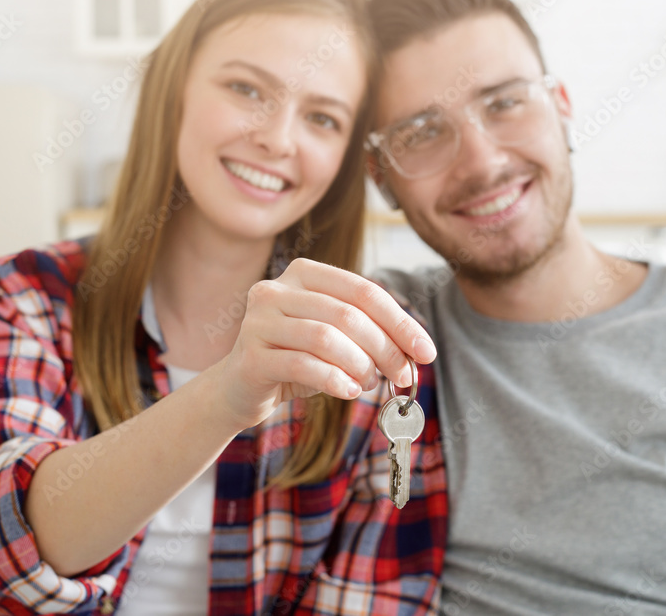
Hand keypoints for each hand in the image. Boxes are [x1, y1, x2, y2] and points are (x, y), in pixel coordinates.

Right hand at [214, 258, 435, 430]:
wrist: (239, 387)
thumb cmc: (295, 359)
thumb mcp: (335, 339)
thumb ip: (368, 336)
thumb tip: (414, 353)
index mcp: (303, 273)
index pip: (363, 291)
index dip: (400, 322)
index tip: (426, 351)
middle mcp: (276, 289)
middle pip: (347, 314)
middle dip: (385, 348)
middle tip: (404, 377)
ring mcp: (258, 321)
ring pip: (326, 338)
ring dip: (360, 365)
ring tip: (369, 383)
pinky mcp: (250, 356)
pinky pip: (303, 365)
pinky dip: (334, 380)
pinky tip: (349, 391)